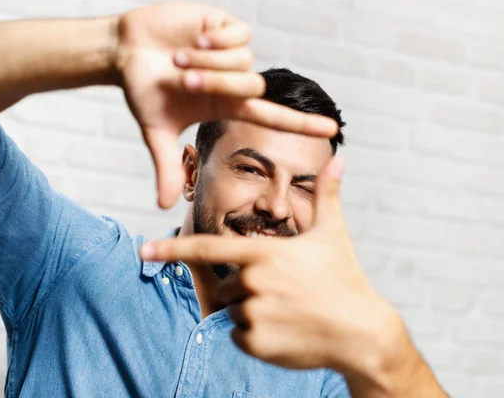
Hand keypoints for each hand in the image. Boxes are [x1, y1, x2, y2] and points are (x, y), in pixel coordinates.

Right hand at [114, 2, 337, 207]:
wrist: (125, 50)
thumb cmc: (143, 89)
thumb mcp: (156, 130)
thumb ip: (166, 166)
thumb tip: (163, 206)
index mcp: (226, 106)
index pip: (273, 117)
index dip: (302, 125)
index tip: (332, 130)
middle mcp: (236, 81)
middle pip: (253, 87)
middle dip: (216, 84)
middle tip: (184, 81)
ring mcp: (233, 54)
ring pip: (245, 62)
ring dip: (208, 63)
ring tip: (180, 59)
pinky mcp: (226, 26)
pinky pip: (239, 37)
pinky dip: (215, 41)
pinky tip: (197, 39)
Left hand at [139, 157, 443, 396]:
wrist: (360, 332)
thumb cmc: (345, 279)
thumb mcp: (333, 233)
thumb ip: (327, 195)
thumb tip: (339, 159)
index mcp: (263, 253)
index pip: (207, 249)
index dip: (172, 249)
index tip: (143, 251)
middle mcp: (252, 282)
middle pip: (226, 286)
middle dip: (246, 289)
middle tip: (283, 292)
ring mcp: (253, 313)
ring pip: (233, 312)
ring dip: (252, 313)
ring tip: (288, 312)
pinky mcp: (255, 343)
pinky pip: (239, 336)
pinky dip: (255, 336)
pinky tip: (285, 332)